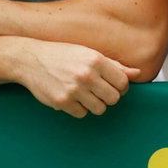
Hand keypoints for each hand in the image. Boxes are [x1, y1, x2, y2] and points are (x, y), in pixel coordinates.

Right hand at [13, 40, 139, 117]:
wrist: (30, 59)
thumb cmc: (63, 55)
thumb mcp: (89, 54)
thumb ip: (115, 65)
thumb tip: (137, 74)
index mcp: (96, 61)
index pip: (123, 83)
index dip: (120, 87)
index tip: (112, 85)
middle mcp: (86, 75)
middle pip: (114, 98)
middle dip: (108, 96)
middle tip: (98, 90)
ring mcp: (73, 89)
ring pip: (99, 109)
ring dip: (94, 104)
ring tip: (85, 94)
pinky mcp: (61, 101)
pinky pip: (81, 114)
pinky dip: (79, 108)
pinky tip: (72, 97)